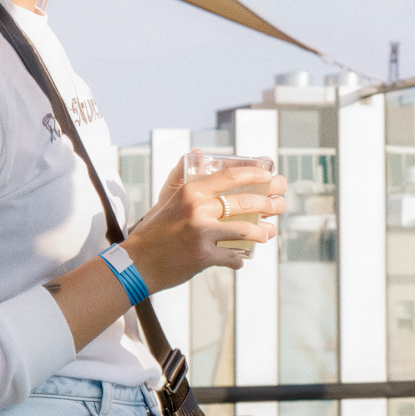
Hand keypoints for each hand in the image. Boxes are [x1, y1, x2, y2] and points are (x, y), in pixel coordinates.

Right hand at [121, 165, 287, 291]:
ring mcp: (201, 233)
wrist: (135, 264)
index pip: (230, 176)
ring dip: (262, 232)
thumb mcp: (167, 199)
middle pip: (244, 202)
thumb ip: (181, 175)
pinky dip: (239, 258)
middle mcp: (197, 209)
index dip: (255, 175)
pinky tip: (241, 258)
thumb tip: (198, 151)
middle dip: (268, 203)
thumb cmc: (153, 231)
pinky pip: (233, 256)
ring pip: (245, 230)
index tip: (271, 176)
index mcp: (190, 192)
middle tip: (279, 205)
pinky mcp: (204, 256)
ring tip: (268, 233)